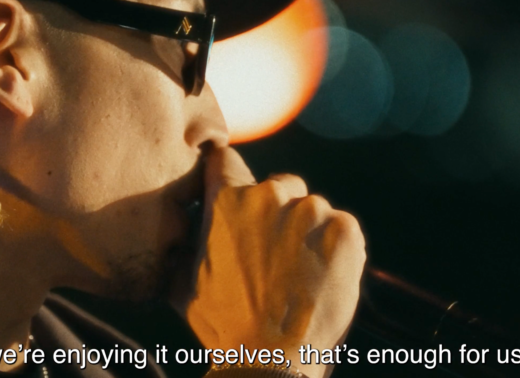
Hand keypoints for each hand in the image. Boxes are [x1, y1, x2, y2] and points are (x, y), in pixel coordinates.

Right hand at [173, 146, 366, 377]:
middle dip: (277, 212)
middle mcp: (269, 196)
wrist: (271, 357)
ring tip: (299, 274)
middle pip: (279, 186)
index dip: (229, 174)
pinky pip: (342, 228)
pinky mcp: (345, 230)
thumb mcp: (183, 283)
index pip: (227, 160)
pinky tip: (321, 278)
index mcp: (226, 201)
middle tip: (273, 254)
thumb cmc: (224, 324)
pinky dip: (336, 249)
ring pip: (312, 209)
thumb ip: (181, 246)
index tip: (234, 189)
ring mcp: (312, 211)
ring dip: (308, 233)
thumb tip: (174, 233)